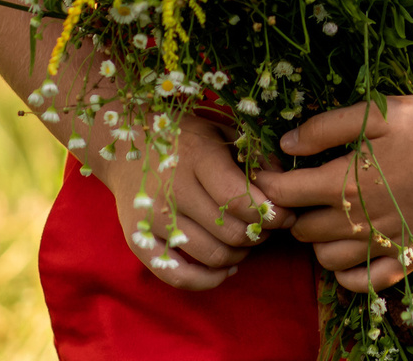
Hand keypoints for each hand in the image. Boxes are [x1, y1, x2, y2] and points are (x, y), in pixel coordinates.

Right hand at [94, 111, 287, 291]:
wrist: (127, 143)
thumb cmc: (185, 138)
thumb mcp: (221, 132)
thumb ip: (255, 156)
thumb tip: (283, 186)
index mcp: (196, 157)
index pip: (239, 199)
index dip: (271, 214)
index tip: (285, 215)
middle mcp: (172, 189)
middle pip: (230, 232)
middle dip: (259, 235)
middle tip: (266, 228)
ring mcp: (152, 218)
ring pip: (212, 256)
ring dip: (240, 255)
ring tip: (246, 241)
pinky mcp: (138, 241)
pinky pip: (178, 277)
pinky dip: (209, 280)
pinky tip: (226, 267)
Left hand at [254, 94, 412, 290]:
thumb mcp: (378, 112)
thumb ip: (326, 128)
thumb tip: (286, 143)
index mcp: (346, 181)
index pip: (285, 192)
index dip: (269, 182)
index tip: (269, 170)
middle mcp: (359, 221)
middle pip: (301, 229)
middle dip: (293, 210)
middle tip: (301, 189)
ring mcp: (384, 244)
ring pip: (325, 259)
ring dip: (317, 240)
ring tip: (326, 215)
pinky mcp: (408, 258)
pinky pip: (363, 283)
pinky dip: (347, 272)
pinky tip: (349, 249)